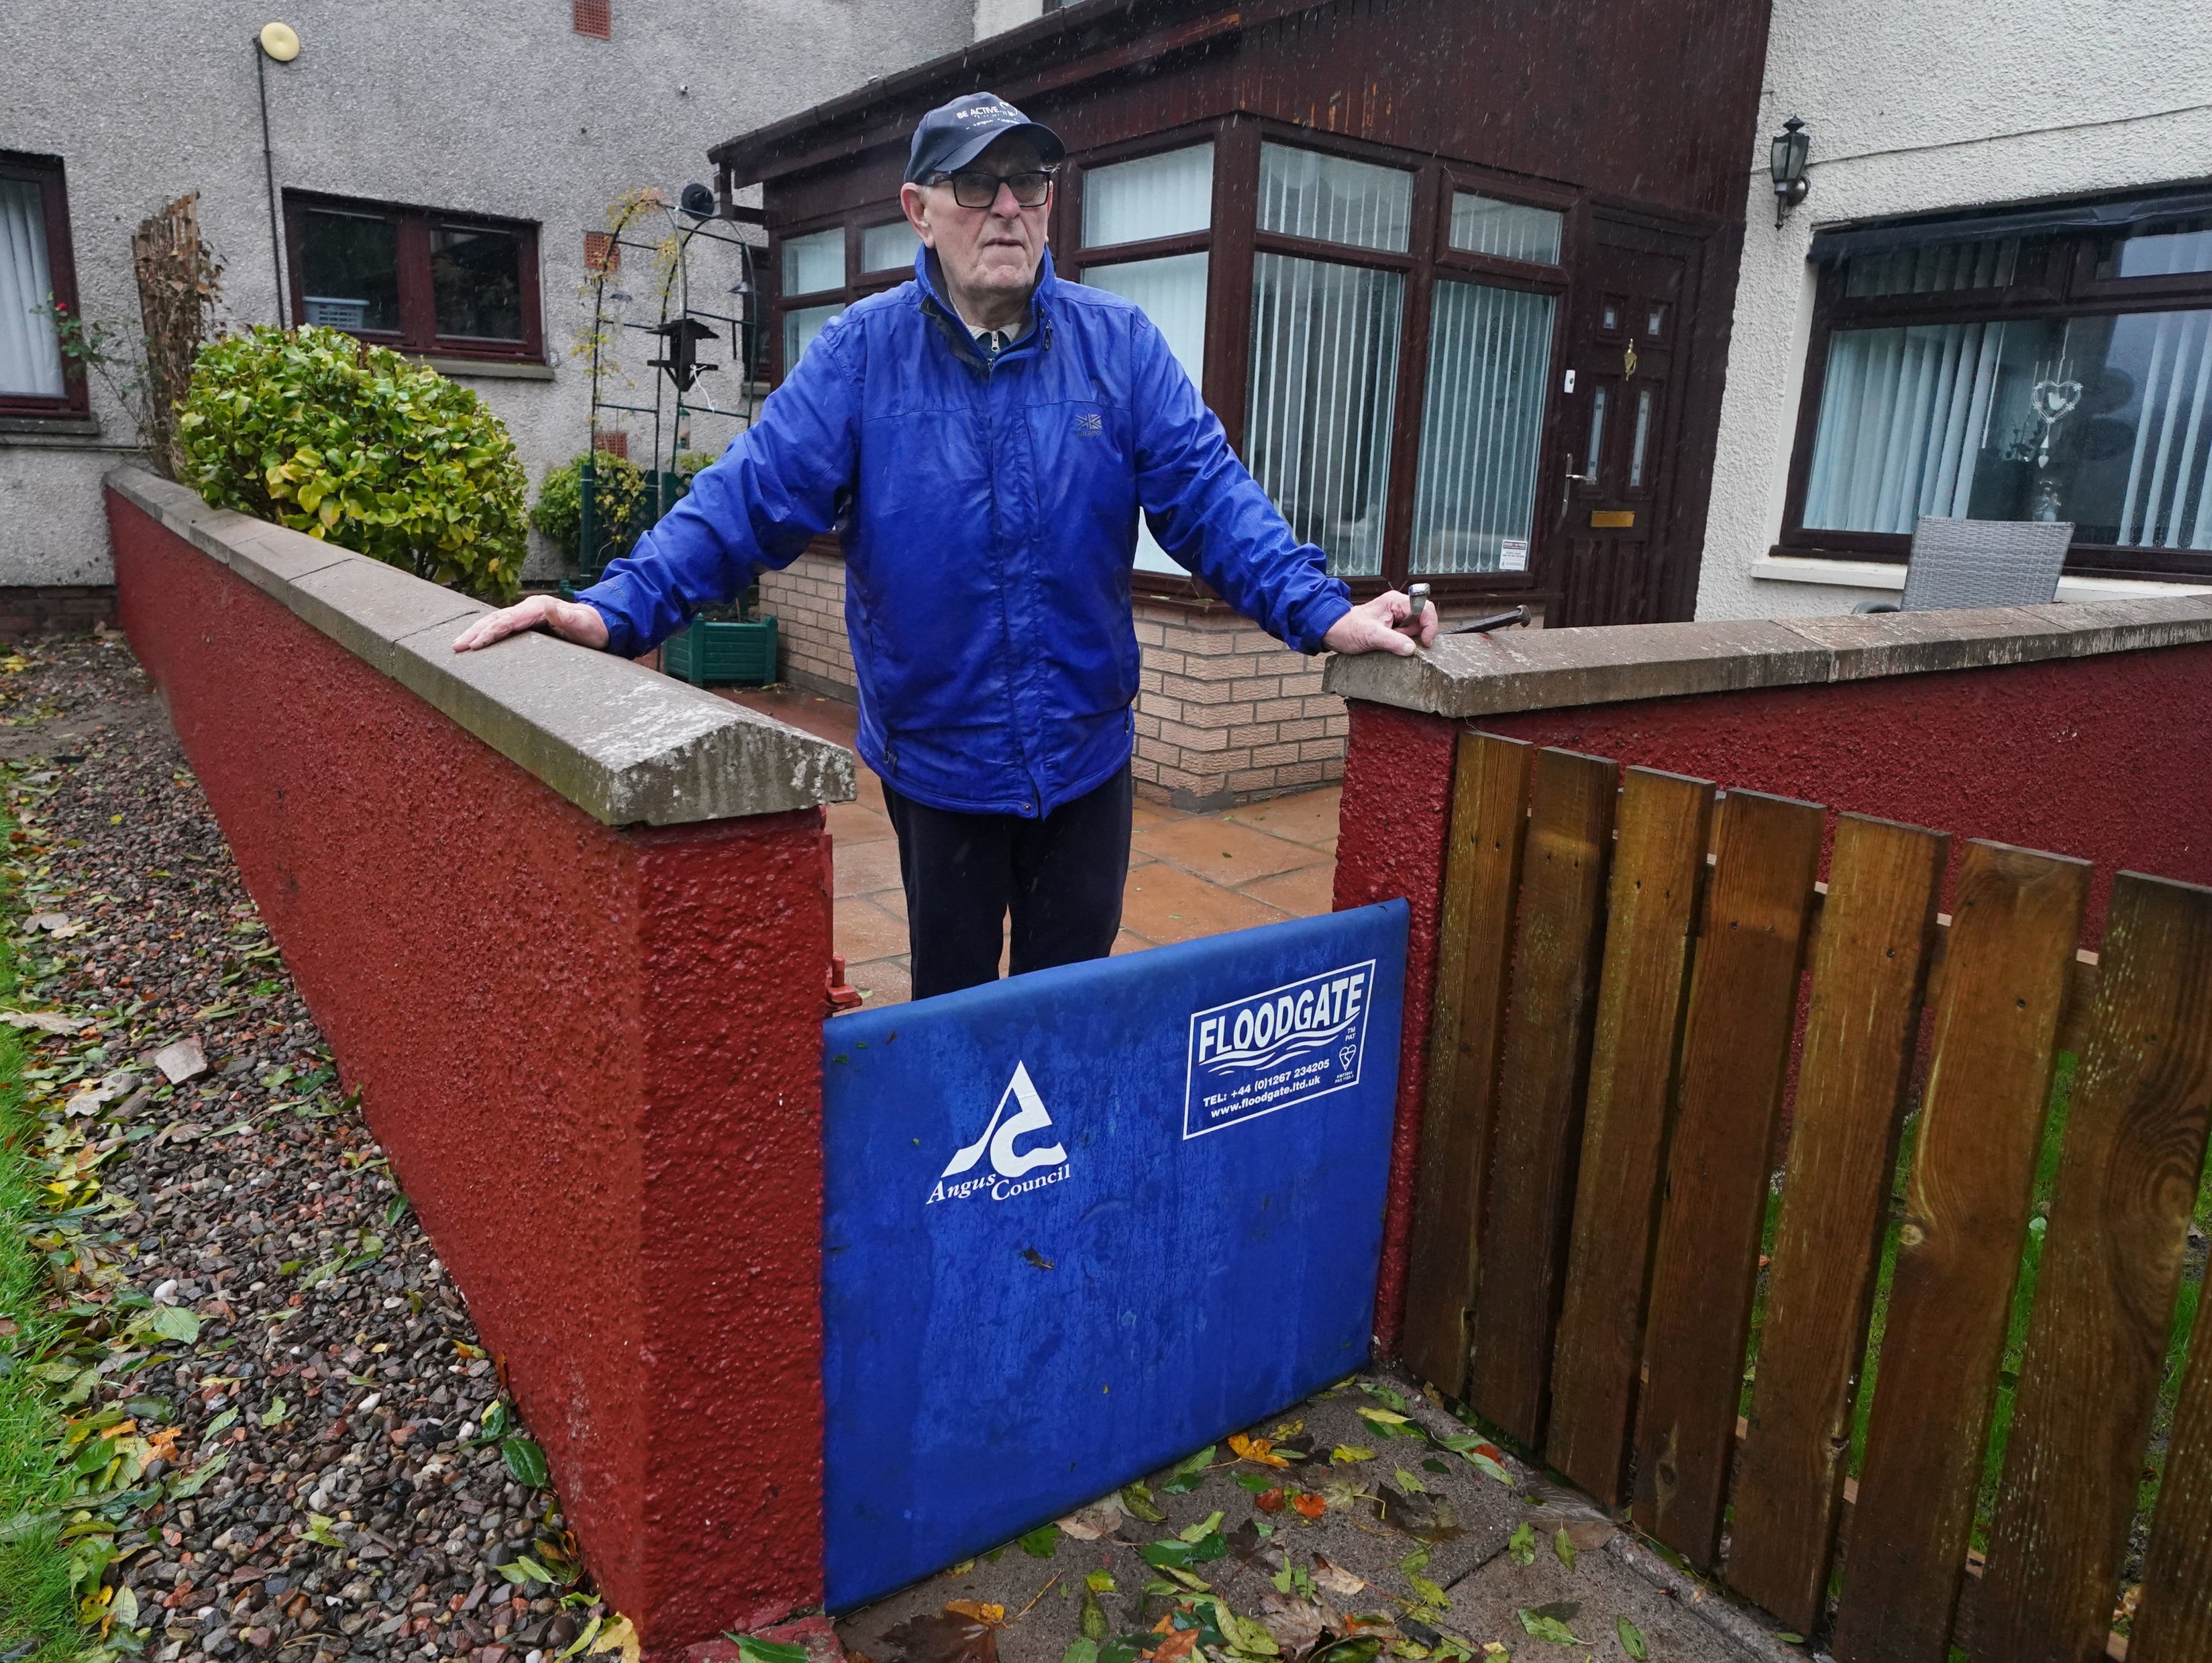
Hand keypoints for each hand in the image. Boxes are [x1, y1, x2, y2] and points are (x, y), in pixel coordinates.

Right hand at [451, 593, 609, 652]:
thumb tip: (547, 605)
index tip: (476, 644)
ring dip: (475, 632)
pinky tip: (474, 642)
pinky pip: (501, 627)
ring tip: (458, 645)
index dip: (490, 632)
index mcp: (537, 608)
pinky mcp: (526, 623)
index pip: (508, 621)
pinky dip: (485, 633)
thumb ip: (566, 617)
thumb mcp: (583, 624)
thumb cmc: (592, 627)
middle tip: (456, 646)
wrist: (600, 624)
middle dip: (474, 632)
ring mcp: (526, 615)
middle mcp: (528, 609)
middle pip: (495, 619)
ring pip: (494, 622)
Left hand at [1322, 590, 1438, 656]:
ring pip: (1414, 629)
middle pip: (1422, 620)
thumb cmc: (1348, 629)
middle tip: (1394, 640)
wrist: (1334, 631)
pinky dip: (1400, 641)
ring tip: (1386, 641)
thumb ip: (1393, 641)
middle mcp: (1398, 606)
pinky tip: (1387, 643)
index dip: (1430, 625)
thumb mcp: (1371, 636)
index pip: (1425, 608)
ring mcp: (1396, 615)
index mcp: (1395, 601)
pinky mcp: (1393, 625)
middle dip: (1412, 635)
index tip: (1425, 642)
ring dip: (1404, 639)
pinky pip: (1406, 634)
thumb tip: (1412, 649)